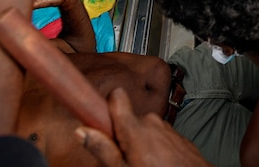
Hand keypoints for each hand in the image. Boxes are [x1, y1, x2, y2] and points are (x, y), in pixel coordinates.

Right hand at [76, 88, 211, 166]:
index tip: (98, 119)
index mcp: (135, 128)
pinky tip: (156, 163)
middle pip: (127, 120)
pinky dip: (154, 147)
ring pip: (143, 129)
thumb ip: (103, 150)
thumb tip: (82, 132)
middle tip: (124, 158)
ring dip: (138, 143)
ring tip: (142, 164)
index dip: (106, 106)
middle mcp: (152, 121)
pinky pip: (157, 135)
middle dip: (122, 136)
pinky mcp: (176, 135)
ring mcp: (166, 127)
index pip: (117, 97)